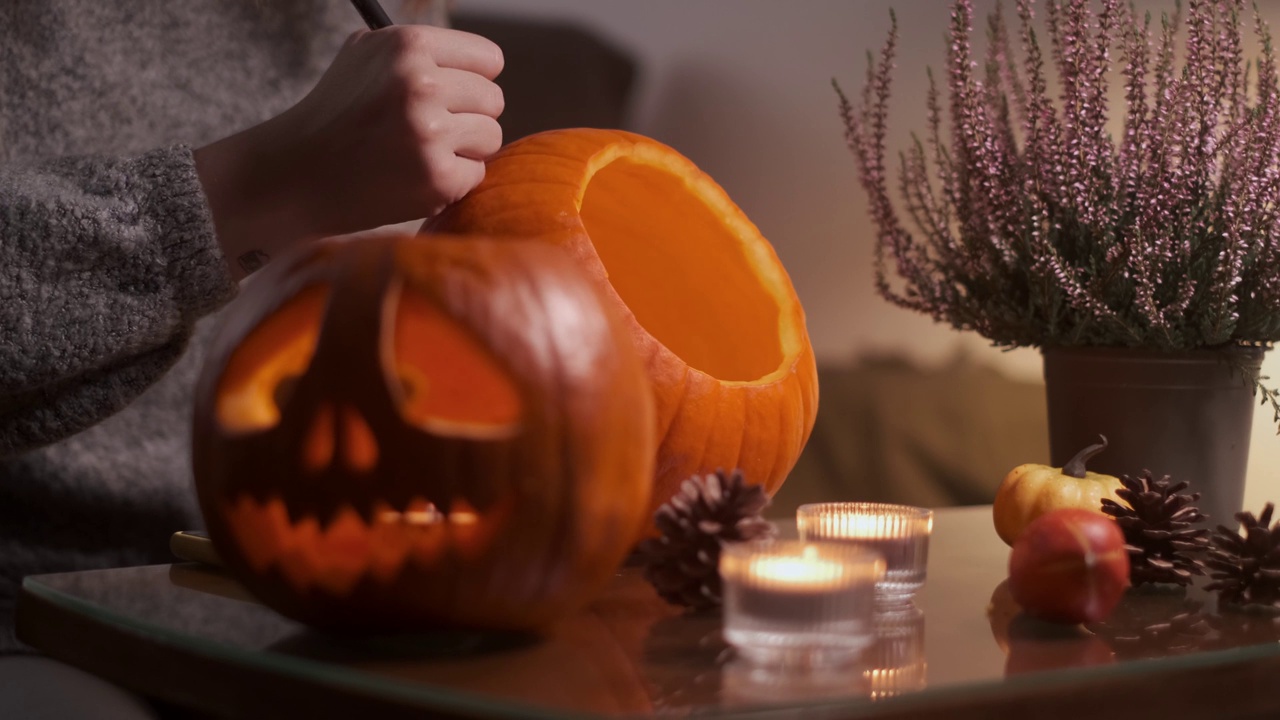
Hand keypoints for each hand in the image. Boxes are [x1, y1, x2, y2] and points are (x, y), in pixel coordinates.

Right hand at [195, 25, 503, 278]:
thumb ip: (416, 50)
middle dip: (467, 117)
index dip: (473, 80)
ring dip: (464, 150)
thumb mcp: (363, 56)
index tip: (453, 95)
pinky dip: (452, 181)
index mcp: (408, 46)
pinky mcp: (436, 178)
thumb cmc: (334, 115)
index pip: (489, 60)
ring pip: (490, 137)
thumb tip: (475, 59)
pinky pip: (476, 174)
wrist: (298, 175)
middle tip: (431, 132)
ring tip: (421, 154)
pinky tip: (415, 178)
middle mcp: (422, 84)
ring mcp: (430, 133)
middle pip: (493, 100)